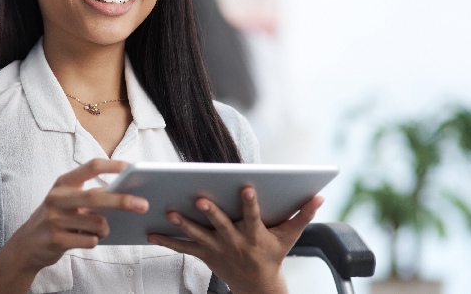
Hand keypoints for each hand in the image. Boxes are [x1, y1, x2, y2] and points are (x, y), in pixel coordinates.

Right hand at [0, 159, 148, 292]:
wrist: (27, 245)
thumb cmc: (55, 219)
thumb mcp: (66, 201)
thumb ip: (89, 195)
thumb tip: (123, 195)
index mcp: (62, 183)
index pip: (90, 167)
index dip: (113, 166)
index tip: (131, 167)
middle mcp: (56, 198)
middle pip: (96, 196)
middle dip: (122, 201)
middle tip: (143, 205)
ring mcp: (54, 219)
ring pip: (97, 223)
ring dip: (105, 229)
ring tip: (98, 230)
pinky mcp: (56, 239)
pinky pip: (90, 241)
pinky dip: (93, 241)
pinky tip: (83, 239)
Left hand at [147, 186, 323, 293]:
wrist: (258, 285)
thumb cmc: (273, 254)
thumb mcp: (290, 237)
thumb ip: (303, 215)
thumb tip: (319, 196)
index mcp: (256, 235)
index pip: (254, 216)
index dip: (250, 203)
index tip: (246, 186)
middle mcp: (235, 241)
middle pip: (221, 225)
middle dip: (211, 213)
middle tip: (199, 199)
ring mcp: (217, 249)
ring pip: (198, 235)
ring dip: (183, 225)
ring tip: (169, 213)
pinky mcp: (204, 254)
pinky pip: (183, 247)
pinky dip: (167, 240)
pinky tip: (150, 232)